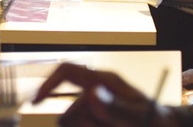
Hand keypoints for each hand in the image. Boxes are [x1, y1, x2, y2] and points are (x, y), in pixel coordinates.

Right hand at [33, 63, 169, 126]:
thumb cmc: (155, 118)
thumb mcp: (138, 115)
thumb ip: (114, 107)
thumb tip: (90, 93)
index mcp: (102, 80)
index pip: (66, 71)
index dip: (48, 83)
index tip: (37, 102)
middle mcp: (95, 90)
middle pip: (71, 109)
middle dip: (79, 125)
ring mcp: (96, 106)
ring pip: (76, 122)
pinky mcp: (96, 117)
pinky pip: (82, 125)